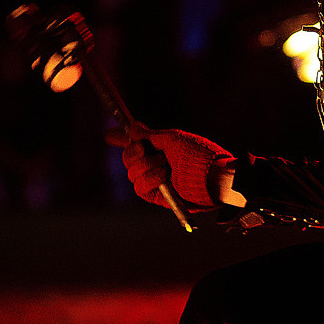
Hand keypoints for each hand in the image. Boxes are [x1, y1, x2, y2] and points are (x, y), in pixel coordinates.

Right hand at [107, 125, 230, 209]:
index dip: (121, 139)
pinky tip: (162, 175)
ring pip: (132, 173)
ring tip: (164, 165)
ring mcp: (155, 180)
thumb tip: (132, 127)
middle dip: (133, 152)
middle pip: (128, 159)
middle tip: (143, 148)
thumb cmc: (199, 155)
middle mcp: (155, 163)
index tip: (109, 135)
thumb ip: (150, 135)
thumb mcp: (173, 139)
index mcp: (159, 148)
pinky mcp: (158, 196)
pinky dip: (148, 179)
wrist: (213, 176)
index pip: (135, 143)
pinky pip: (140, 189)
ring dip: (145, 166)